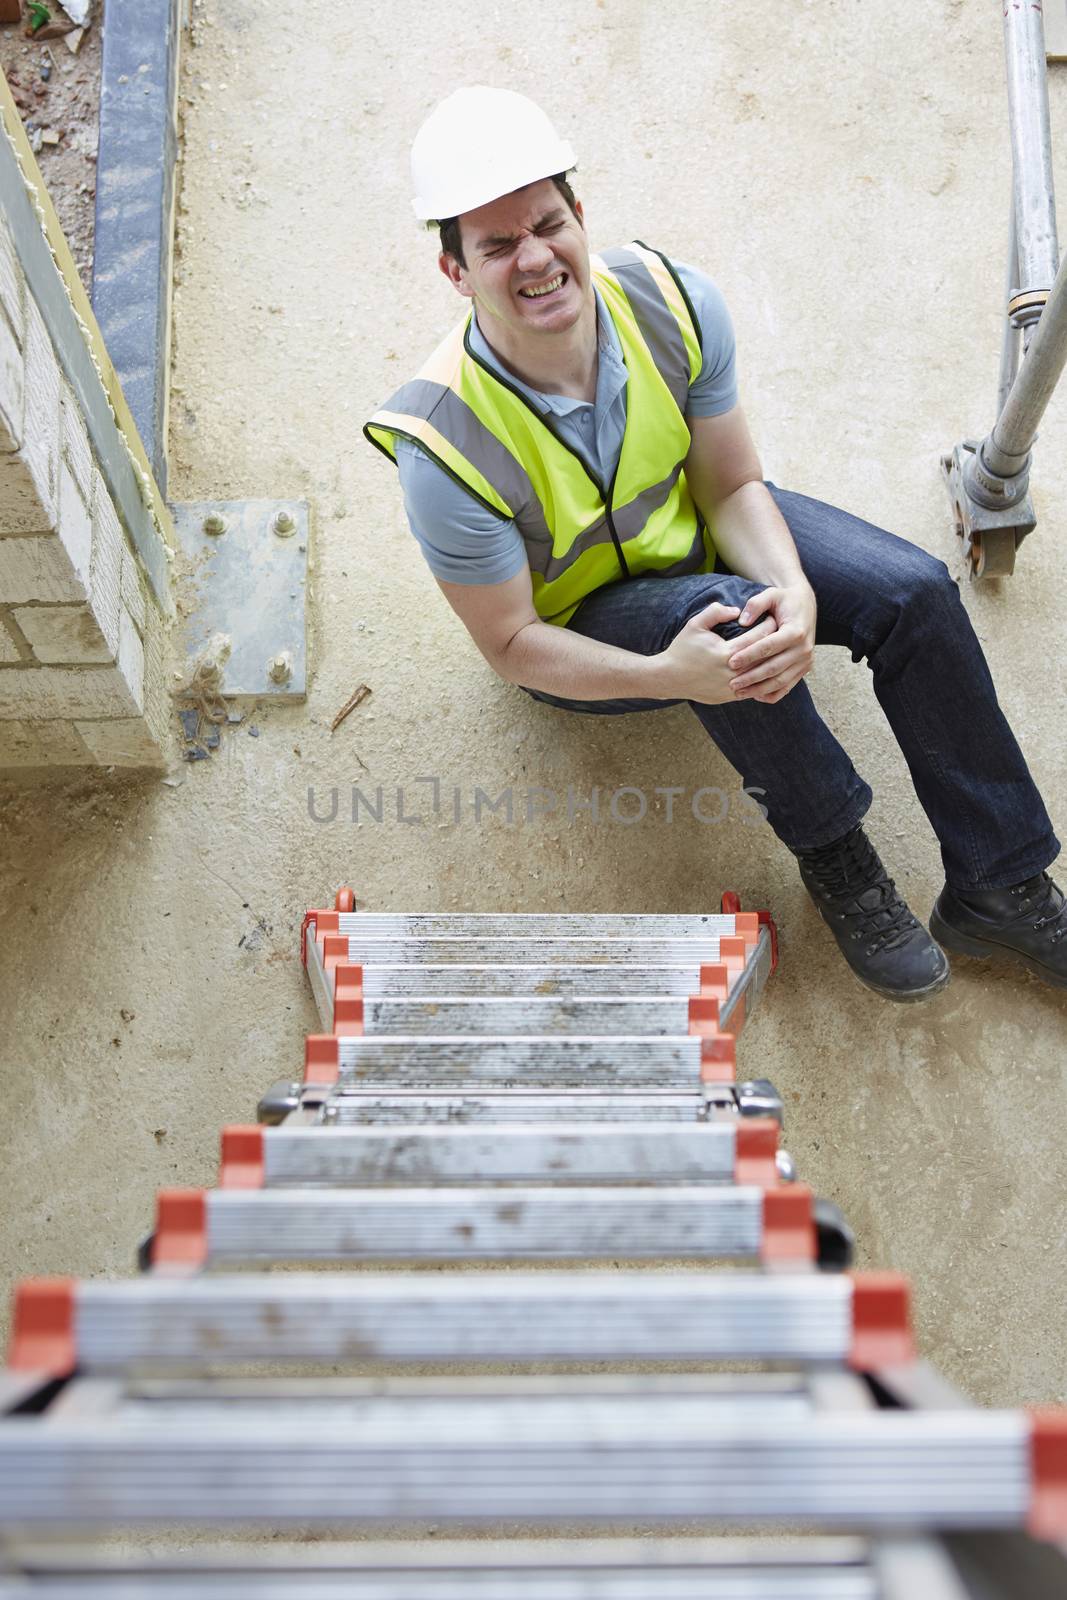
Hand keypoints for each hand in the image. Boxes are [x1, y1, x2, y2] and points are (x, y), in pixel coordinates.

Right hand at [655, 601, 778, 704]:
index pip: (757, 637)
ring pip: (761, 676)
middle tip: (784, 632)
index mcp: (726, 652)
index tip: (776, 617)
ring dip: (772, 662)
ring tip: (779, 651)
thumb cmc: (682, 649)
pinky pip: (753, 689)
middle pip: (764, 656)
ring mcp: (731, 687)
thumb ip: (716, 612)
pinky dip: (762, 680)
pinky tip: (768, 669)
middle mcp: (732, 672)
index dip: (769, 626)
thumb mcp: (695, 625)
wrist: (669, 677)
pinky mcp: (729, 697)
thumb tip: (737, 610)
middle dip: (776, 643)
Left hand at [726, 581, 815, 704]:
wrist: (805, 606)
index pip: (769, 646)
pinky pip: (788, 686)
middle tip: (731, 683)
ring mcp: (806, 661)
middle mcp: (804, 648)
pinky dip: (772, 694)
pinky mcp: (804, 668)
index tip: (730, 662)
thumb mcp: (771, 594)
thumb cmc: (784, 600)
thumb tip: (741, 621)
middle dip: (751, 677)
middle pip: (774, 668)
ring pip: (781, 681)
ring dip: (759, 689)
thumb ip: (756, 604)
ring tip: (739, 693)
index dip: (749, 655)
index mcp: (796, 630)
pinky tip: (755, 696)